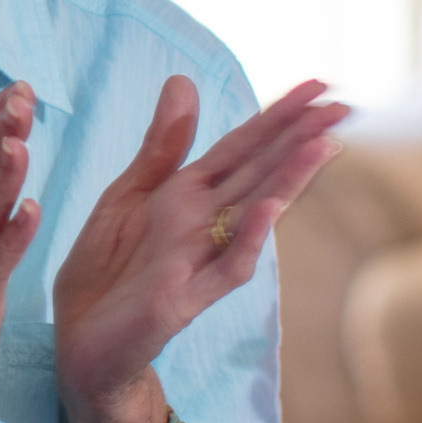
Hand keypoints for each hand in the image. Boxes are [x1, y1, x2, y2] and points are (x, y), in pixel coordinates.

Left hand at [49, 77, 346, 422]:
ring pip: (253, 215)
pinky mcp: (183, 300)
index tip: (321, 84)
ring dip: (287, 182)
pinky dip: (247, 240)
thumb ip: (163, 146)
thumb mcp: (127, 195)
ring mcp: (199, 261)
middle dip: (298, 140)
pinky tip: (267, 210)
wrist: (77, 342)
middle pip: (259, 174)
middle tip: (343, 108)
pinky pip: (225, 269)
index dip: (278, 115)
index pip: (243, 147)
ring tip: (322, 146)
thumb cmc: (106, 271)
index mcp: (188, 195)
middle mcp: (204, 224)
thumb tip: (184, 80)